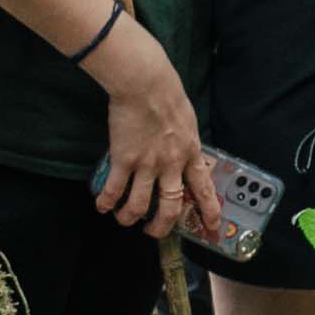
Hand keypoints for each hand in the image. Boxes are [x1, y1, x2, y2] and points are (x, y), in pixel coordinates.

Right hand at [85, 38, 221, 239]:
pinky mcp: (124, 159)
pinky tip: (102, 206)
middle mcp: (171, 164)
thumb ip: (186, 143)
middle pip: (169, 207)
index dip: (209, 211)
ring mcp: (147, 164)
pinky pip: (114, 189)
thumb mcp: (189, 122)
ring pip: (139, 205)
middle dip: (161, 226)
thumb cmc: (168, 95)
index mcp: (190, 153)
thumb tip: (186, 154)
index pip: (204, 189)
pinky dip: (107, 201)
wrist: (146, 83)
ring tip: (124, 219)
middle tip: (153, 231)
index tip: (212, 228)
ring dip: (130, 217)